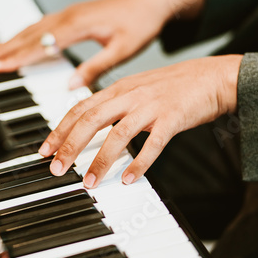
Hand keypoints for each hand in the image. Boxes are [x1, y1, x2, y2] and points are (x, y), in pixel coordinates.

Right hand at [0, 0, 203, 88]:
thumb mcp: (122, 50)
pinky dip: (25, 33)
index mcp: (80, 25)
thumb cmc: (140, 22)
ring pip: (33, 27)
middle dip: (5, 47)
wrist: (153, 0)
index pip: (42, 43)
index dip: (19, 56)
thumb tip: (72, 85)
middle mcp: (70, 16)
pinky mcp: (72, 14)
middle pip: (30, 33)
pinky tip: (17, 39)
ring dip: (11, 39)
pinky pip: (42, 23)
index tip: (0, 66)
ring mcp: (69, 13)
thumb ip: (96, 67)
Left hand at [38, 55, 241, 187]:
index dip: (60, 129)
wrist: (212, 76)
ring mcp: (151, 106)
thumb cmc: (174, 85)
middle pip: (91, 119)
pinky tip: (129, 178)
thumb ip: (114, 102)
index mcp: (119, 88)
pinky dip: (139, 163)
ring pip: (118, 133)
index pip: (81, 108)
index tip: (45, 149)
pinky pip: (153, 144)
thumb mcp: (137, 87)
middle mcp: (130, 95)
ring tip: (89, 181)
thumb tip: (90, 120)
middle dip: (70, 145)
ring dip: (101, 160)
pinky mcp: (172, 118)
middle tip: (56, 168)